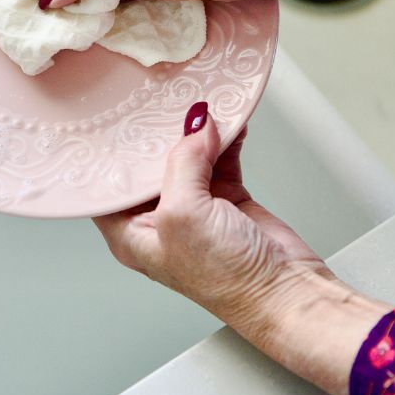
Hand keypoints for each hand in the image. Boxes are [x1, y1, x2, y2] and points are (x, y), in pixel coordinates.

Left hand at [94, 104, 390, 394]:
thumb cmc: (227, 278)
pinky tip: (228, 125)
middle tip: (161, 102)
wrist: (285, 292)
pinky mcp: (227, 203)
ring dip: (197, 136)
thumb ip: (183, 162)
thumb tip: (194, 127)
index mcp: (130, 233)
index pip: (109, 186)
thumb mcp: (185, 213)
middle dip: (158, 137)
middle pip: (149, 167)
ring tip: (202, 109)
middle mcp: (158, 221)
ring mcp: (194, 211)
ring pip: (188, 160)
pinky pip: (220, 162)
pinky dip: (225, 143)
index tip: (116, 120)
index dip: (111, 155)